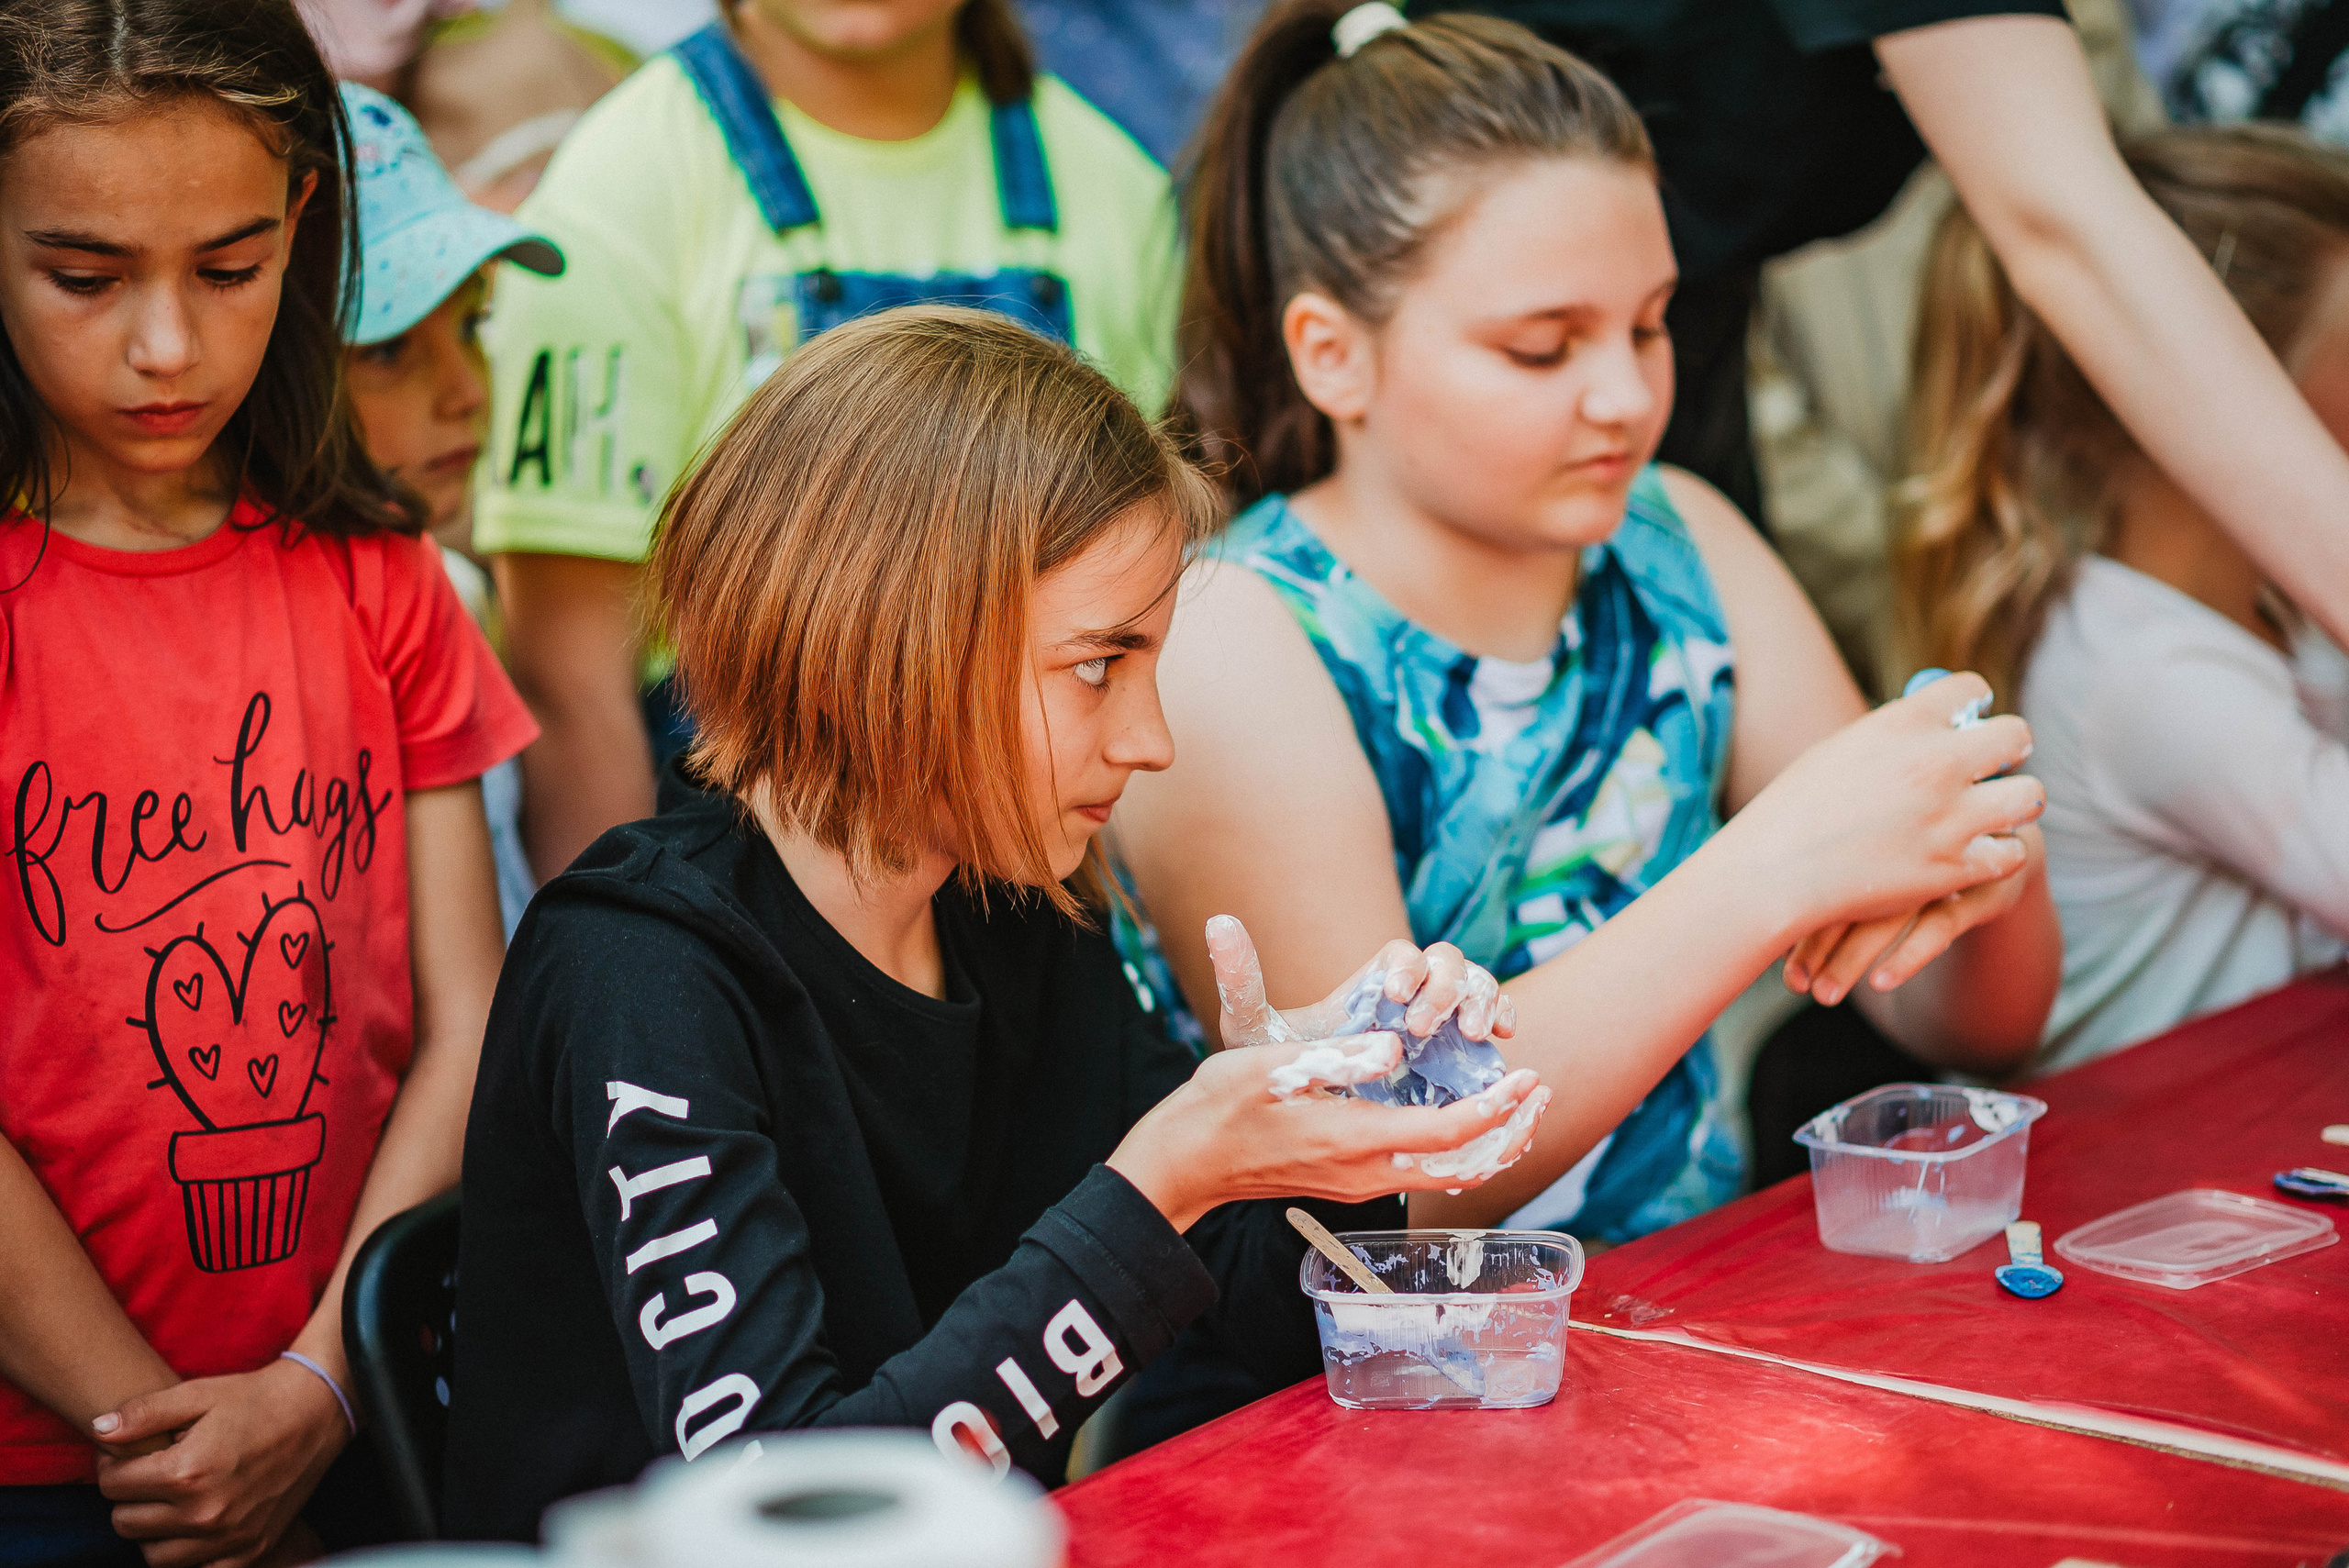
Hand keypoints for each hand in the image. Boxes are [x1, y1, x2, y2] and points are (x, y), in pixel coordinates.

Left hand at [94, 1358, 348, 1567]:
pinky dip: (186, 1552)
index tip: (127, 1455)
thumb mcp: (197, 1394)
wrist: (317, 1413)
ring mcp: (229, 1536)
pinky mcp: (248, 1550)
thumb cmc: (254, 1399)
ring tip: (170, 1500)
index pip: (112, 1485)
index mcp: (187, 1471)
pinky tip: (194, 1524)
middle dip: (128, 1497)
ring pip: (153, 1554)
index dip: (112, 1466)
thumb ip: (144, 1414)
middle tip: (149, 1475)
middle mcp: (205, 1512)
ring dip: (152, 1529)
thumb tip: (99, 1431)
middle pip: (125, 1522)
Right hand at [1108, 1040, 1548, 1230]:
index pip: (1448, 1132)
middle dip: (1510, 1130)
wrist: (1184, 1163)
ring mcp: (1359, 1182)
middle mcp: (1366, 1171)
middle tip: (1542, 1092)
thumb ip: (1337, 1055)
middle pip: (1463, 1164)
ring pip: (1446, 1172)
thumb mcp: (1270, 1065)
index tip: (1527, 1076)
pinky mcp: (1349, 1179)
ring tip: (1519, 1107)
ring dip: (1489, 1142)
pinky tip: (1465, 1122)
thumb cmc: (1219, 1106)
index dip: (1496, 1107)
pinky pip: (1423, 1170)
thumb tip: (1393, 1044)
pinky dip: (1457, 1148)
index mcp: (1354, 1139)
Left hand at [1206, 915, 1516, 1049]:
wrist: (1308, 1122)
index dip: (1407, 968)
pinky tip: (1503, 1038)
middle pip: (1448, 964)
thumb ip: (1240, 981)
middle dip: (1448, 987)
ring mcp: (1445, 1022)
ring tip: (1475, 1032)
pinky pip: (1497, 1023)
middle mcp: (1413, 994)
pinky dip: (1505, 1019)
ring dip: (1483, 1001)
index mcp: (1372, 983)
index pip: (1401, 955)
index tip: (1397, 994)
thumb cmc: (1284, 1071)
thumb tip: (1217, 923)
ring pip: (1479, 987)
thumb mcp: (1255, 1032)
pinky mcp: (1466, 1053)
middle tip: (1429, 1024)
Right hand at [1721, 671, 2043, 938]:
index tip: (1968, 725)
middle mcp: (1934, 762)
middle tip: (1992, 769)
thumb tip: (1944, 723)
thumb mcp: (1841, 750)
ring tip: (1991, 814)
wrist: (1773, 873)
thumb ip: (1896, 734)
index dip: (1974, 707)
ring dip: (2013, 803)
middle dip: (2007, 751)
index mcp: (1901, 722)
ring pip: (2029, 796)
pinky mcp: (1953, 868)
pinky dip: (1995, 855)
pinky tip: (1971, 855)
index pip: (1972, 690)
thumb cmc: (1795, 811)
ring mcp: (1948, 817)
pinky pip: (2011, 853)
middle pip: (2015, 736)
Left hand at [1783, 824, 2043, 1004]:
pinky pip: (1944, 922)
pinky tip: (1881, 982)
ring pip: (1894, 913)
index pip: (1819, 865)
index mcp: (1872, 814)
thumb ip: (1820, 861)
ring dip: (1855, 958)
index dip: (1792, 912)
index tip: (1769, 954)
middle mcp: (1908, 834)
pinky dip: (1911, 953)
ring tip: (1822, 994)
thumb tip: (1737, 902)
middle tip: (1793, 985)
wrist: (2001, 826)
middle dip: (1817, 942)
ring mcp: (1950, 859)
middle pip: (1852, 889)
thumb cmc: (1914, 839)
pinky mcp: (1987, 887)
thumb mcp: (1874, 839)